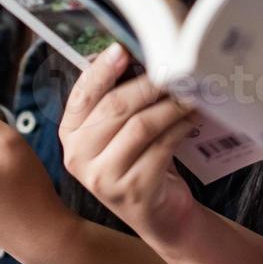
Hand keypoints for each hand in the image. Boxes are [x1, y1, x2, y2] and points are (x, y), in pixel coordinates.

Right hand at [58, 44, 201, 250]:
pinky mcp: (133, 191)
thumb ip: (118, 99)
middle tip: (174, 69)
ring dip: (169, 105)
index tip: (122, 48)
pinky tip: (192, 118)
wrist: (160, 214)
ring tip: (189, 93)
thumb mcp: (119, 131)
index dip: (102, 69)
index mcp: (70, 134)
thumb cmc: (140, 161)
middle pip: (114, 107)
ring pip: (140, 126)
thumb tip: (137, 54)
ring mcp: (103, 178)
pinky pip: (160, 147)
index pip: (82, 95)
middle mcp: (78, 157)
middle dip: (148, 84)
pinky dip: (180, 128)